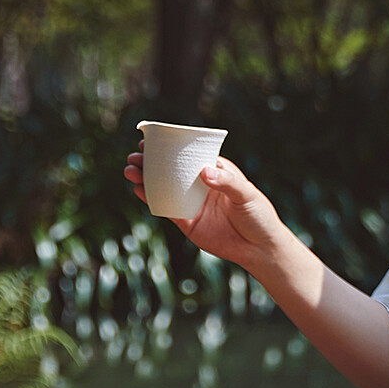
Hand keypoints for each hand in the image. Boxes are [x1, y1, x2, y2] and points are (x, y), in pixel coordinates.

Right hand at [124, 146, 284, 268]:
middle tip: (134, 156)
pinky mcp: (187, 222)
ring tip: (130, 170)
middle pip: (171, 170)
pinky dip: (151, 199)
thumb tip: (204, 171)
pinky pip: (166, 209)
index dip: (170, 147)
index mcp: (216, 171)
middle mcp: (201, 185)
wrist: (258, 248)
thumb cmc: (258, 215)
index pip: (190, 155)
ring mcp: (192, 203)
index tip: (150, 139)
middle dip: (151, 161)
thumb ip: (227, 182)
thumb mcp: (246, 194)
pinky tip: (138, 190)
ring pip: (164, 188)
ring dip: (146, 179)